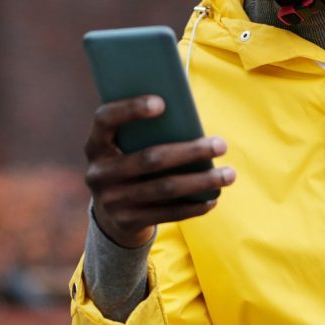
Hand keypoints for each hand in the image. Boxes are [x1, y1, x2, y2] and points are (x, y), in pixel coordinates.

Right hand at [84, 95, 235, 247]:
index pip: (105, 119)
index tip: (163, 103)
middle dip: (190, 151)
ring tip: (228, 175)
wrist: (111, 216)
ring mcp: (111, 200)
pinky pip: (167, 213)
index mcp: (95, 144)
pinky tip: (213, 198)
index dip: (130, 109)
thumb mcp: (128, 148)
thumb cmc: (131, 165)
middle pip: (150, 159)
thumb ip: (147, 133)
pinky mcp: (127, 222)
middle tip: (221, 145)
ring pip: (165, 188)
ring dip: (201, 181)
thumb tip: (190, 119)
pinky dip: (194, 206)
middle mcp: (98, 173)